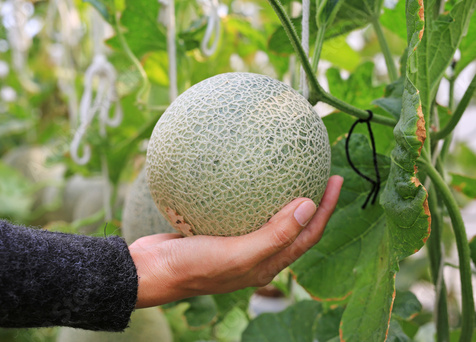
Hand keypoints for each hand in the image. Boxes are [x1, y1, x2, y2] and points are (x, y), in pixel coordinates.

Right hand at [129, 175, 342, 307]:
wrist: (152, 270)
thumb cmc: (195, 267)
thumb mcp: (239, 254)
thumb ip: (276, 234)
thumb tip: (310, 206)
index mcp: (267, 263)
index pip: (308, 235)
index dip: (326, 209)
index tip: (336, 179)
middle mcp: (257, 254)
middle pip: (294, 224)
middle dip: (313, 200)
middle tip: (321, 171)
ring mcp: (237, 242)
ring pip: (269, 216)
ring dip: (284, 194)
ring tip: (291, 169)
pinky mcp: (218, 230)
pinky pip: (243, 208)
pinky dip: (251, 192)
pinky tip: (246, 174)